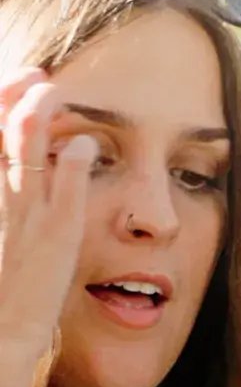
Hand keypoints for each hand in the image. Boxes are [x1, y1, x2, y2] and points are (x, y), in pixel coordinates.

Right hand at [0, 69, 96, 386]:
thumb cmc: (1, 311)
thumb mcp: (6, 255)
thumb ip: (13, 218)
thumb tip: (25, 188)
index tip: (13, 85)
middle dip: (14, 103)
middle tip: (37, 74)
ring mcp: (18, 229)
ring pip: (23, 161)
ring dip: (39, 123)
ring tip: (56, 92)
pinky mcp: (46, 254)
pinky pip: (60, 207)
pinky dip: (72, 176)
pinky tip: (86, 150)